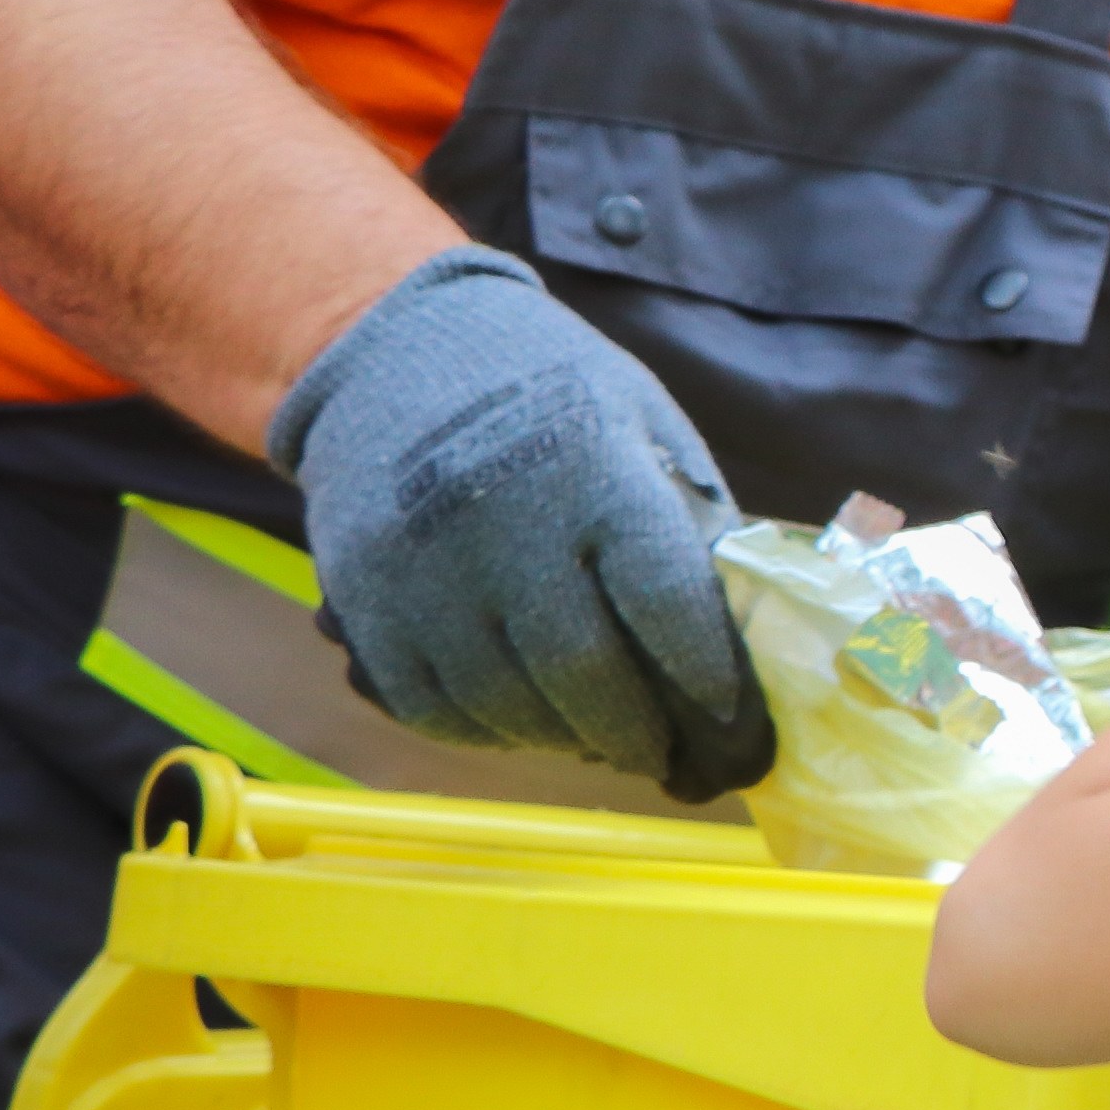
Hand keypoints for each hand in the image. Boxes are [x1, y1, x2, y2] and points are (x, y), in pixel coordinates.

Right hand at [269, 244, 769, 798]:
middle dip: (637, 734)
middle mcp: (505, 524)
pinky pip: (431, 706)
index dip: (706, 675)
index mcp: (596, 473)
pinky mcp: (365, 602)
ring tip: (600, 740)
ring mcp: (424, 569)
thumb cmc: (547, 390)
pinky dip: (488, 731)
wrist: (396, 350)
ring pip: (505, 704)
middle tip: (668, 759)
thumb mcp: (641, 421)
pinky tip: (524, 719)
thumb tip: (744, 631)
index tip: (731, 721)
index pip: (665, 598)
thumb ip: (691, 520)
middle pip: (582, 671)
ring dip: (565, 740)